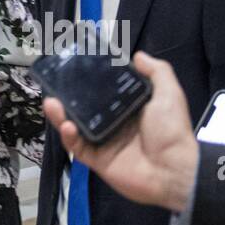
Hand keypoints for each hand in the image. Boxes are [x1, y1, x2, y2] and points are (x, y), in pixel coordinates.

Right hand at [42, 52, 197, 212]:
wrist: (173, 169)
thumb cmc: (171, 130)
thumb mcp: (169, 94)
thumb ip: (156, 71)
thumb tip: (138, 55)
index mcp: (130, 108)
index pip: (104, 92)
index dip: (90, 82)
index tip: (76, 69)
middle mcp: (115, 123)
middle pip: (86, 109)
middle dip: (69, 98)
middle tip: (55, 85)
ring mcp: (105, 142)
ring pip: (77, 127)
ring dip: (62, 116)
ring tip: (51, 103)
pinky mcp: (98, 160)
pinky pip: (78, 148)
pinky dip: (69, 137)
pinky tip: (67, 126)